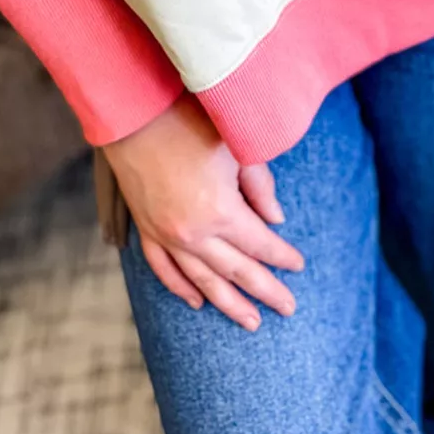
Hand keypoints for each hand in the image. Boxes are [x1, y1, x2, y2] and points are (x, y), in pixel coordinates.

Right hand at [104, 94, 303, 331]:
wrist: (134, 112)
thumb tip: (276, 219)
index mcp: (219, 210)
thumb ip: (260, 185)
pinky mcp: (145, 228)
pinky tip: (197, 300)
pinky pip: (164, 269)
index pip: (260, 243)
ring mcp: (165, 234)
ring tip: (251, 321)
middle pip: (236, 270)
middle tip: (288, 309)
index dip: (282, 256)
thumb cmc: (189, 121)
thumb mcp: (235, 147)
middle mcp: (192, 232)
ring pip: (201, 280)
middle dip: (265, 290)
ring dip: (227, 303)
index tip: (299, 265)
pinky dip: (180, 288)